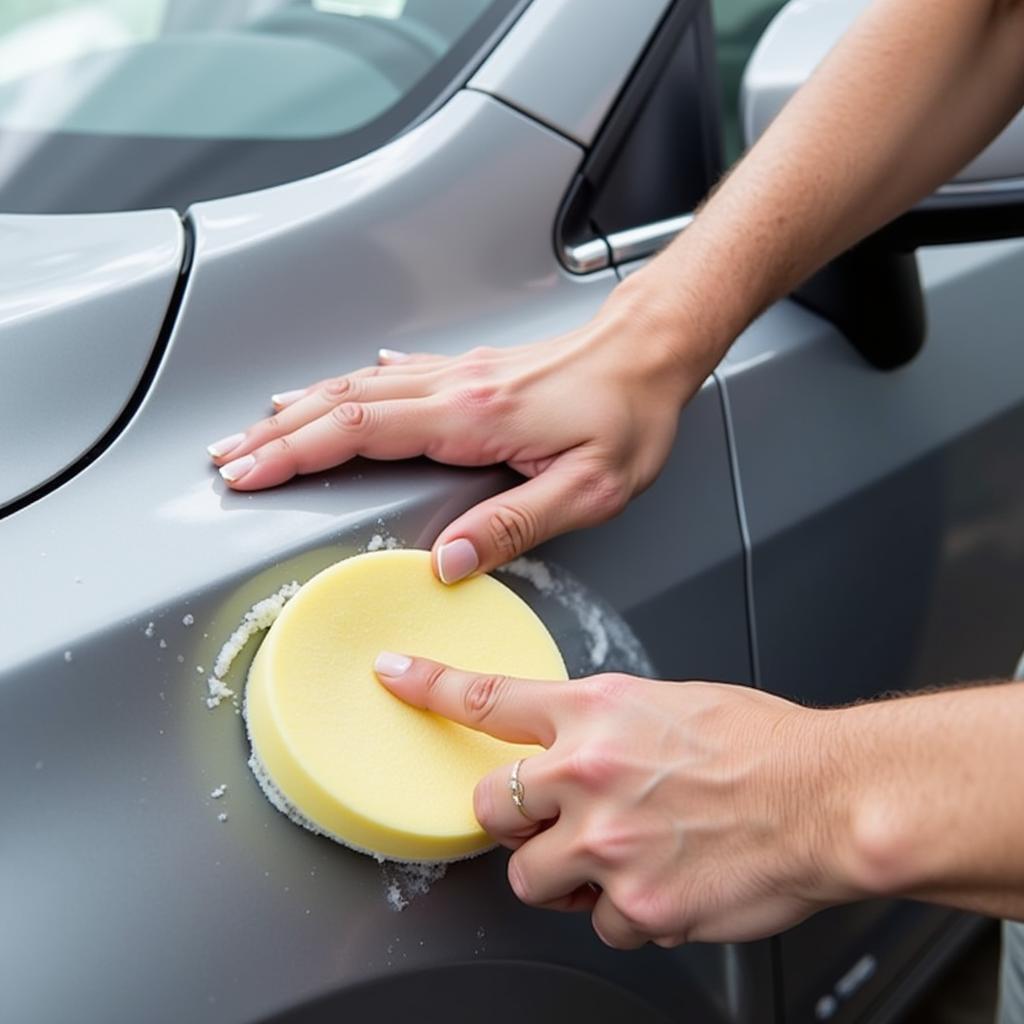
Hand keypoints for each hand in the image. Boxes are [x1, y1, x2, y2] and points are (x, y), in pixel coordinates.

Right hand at [207, 295, 702, 581]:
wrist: (653, 352)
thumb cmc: (628, 417)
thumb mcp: (588, 489)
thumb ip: (513, 526)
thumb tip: (448, 563)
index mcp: (471, 418)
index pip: (359, 432)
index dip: (294, 453)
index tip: (248, 474)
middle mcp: (453, 388)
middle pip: (340, 405)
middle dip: (274, 433)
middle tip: (226, 458)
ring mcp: (458, 374)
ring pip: (357, 387)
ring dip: (300, 408)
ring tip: (256, 428)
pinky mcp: (472, 372)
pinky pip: (393, 376)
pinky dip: (350, 387)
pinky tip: (339, 389)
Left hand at [373, 653, 860, 947]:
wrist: (825, 797)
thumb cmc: (759, 743)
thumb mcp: (668, 704)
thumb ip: (604, 727)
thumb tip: (571, 750)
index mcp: (596, 714)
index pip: (489, 697)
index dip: (429, 684)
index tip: (393, 674)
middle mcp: (589, 775)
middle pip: (491, 807)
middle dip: (512, 817)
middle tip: (554, 816)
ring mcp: (607, 845)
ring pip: (532, 879)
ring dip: (566, 872)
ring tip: (622, 854)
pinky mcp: (637, 907)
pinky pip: (600, 923)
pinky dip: (624, 911)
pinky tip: (663, 882)